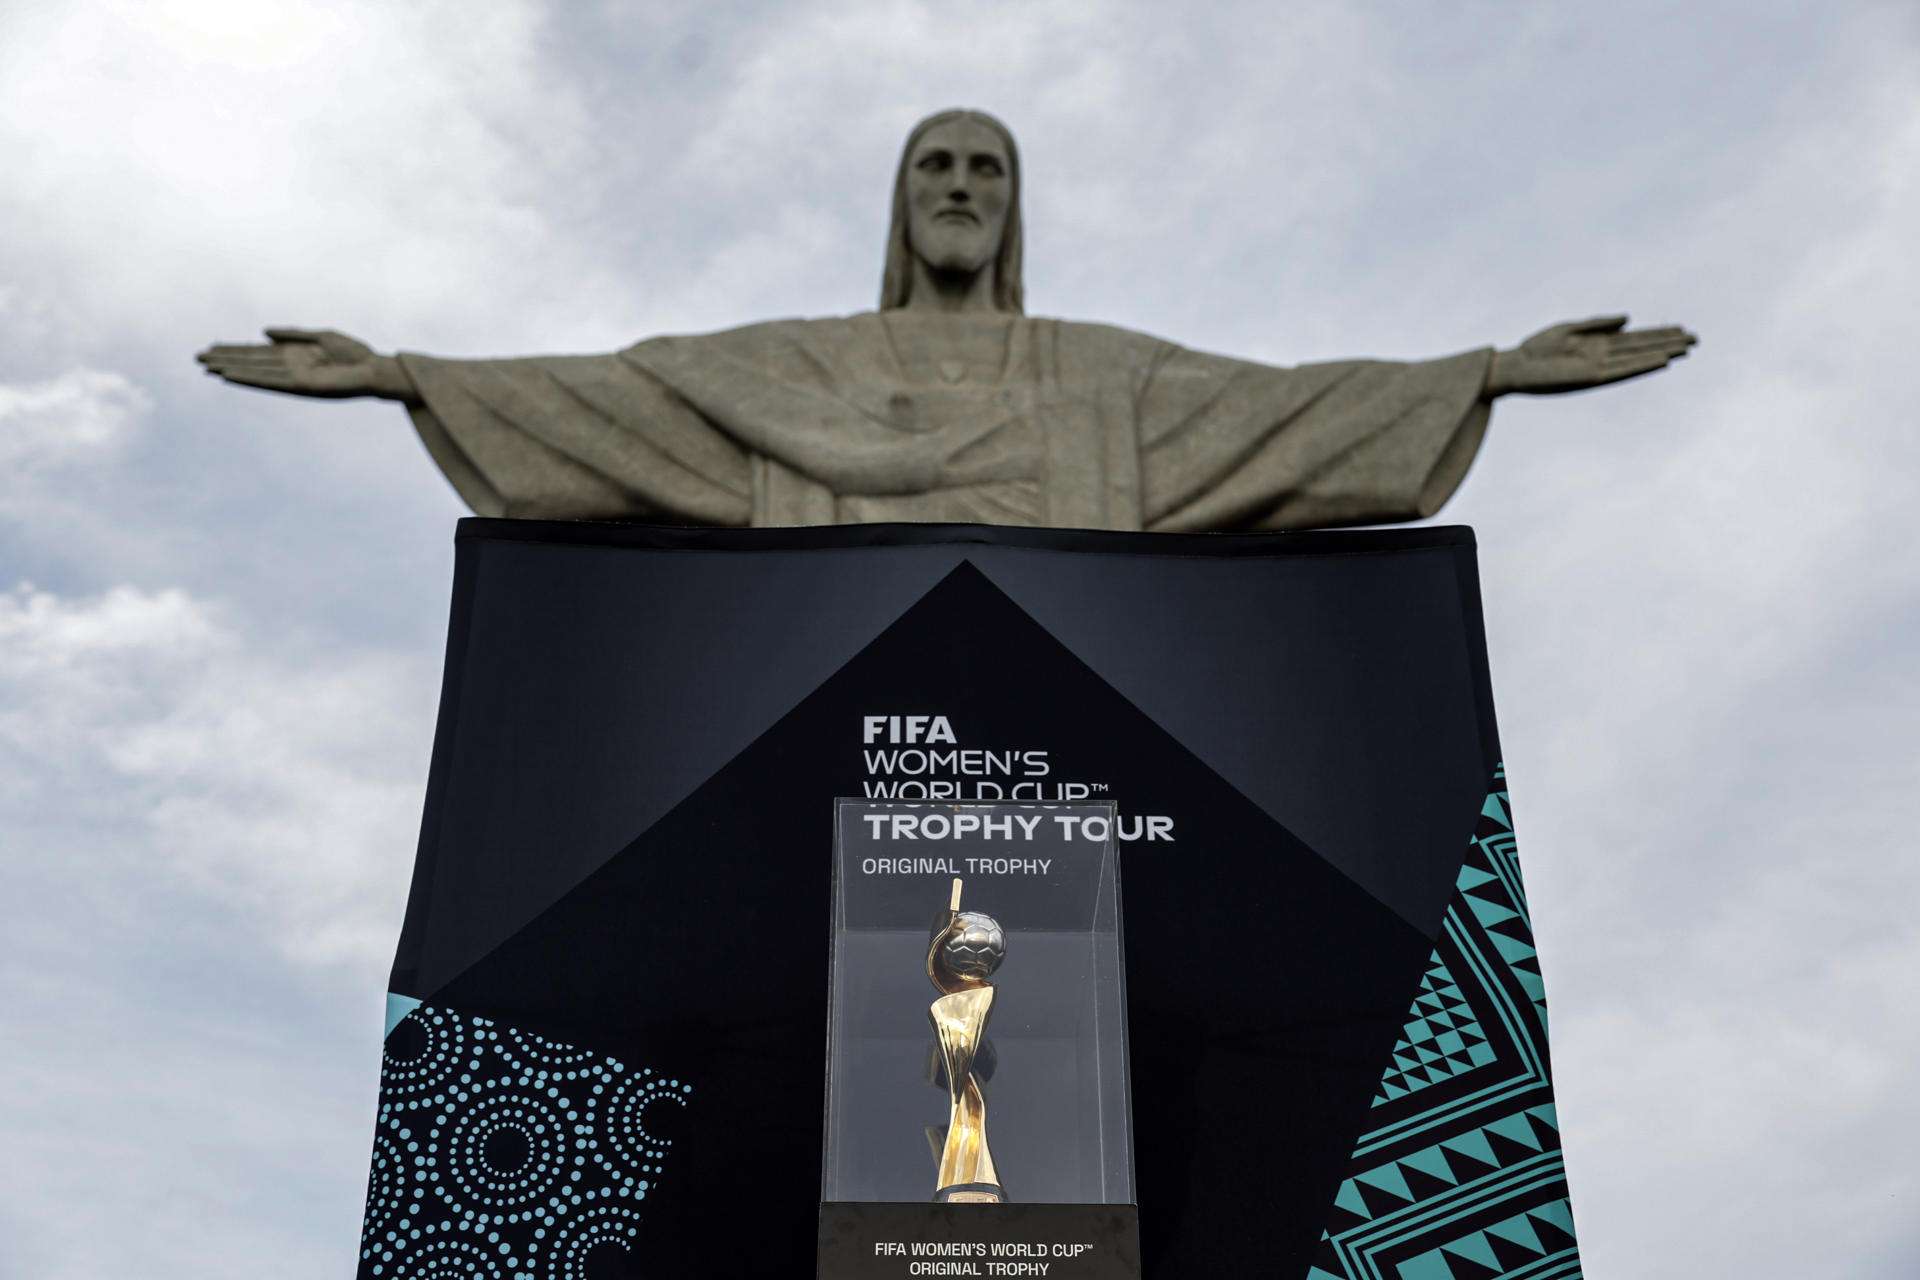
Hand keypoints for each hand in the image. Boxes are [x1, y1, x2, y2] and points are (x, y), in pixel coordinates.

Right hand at [196, 328, 412, 399]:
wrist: (375, 369)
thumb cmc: (354, 353)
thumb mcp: (321, 336)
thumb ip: (292, 334)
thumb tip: (263, 332)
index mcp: (294, 355)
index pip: (258, 352)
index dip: (235, 349)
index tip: (212, 347)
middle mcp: (290, 367)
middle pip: (251, 362)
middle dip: (226, 359)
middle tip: (197, 358)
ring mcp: (293, 378)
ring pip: (255, 372)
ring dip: (231, 369)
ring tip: (207, 367)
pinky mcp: (301, 387)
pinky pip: (270, 382)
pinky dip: (250, 378)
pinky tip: (232, 375)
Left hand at [1487, 316, 1696, 395]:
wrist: (1515, 366)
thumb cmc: (1536, 348)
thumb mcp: (1569, 328)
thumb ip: (1599, 324)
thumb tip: (1629, 318)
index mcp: (1598, 343)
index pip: (1635, 338)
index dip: (1658, 334)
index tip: (1681, 329)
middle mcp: (1603, 356)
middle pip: (1642, 347)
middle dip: (1667, 342)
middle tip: (1696, 339)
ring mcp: (1599, 367)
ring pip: (1637, 359)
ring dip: (1661, 353)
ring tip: (1685, 349)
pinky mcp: (1591, 378)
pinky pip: (1622, 371)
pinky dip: (1641, 365)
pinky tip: (1660, 361)